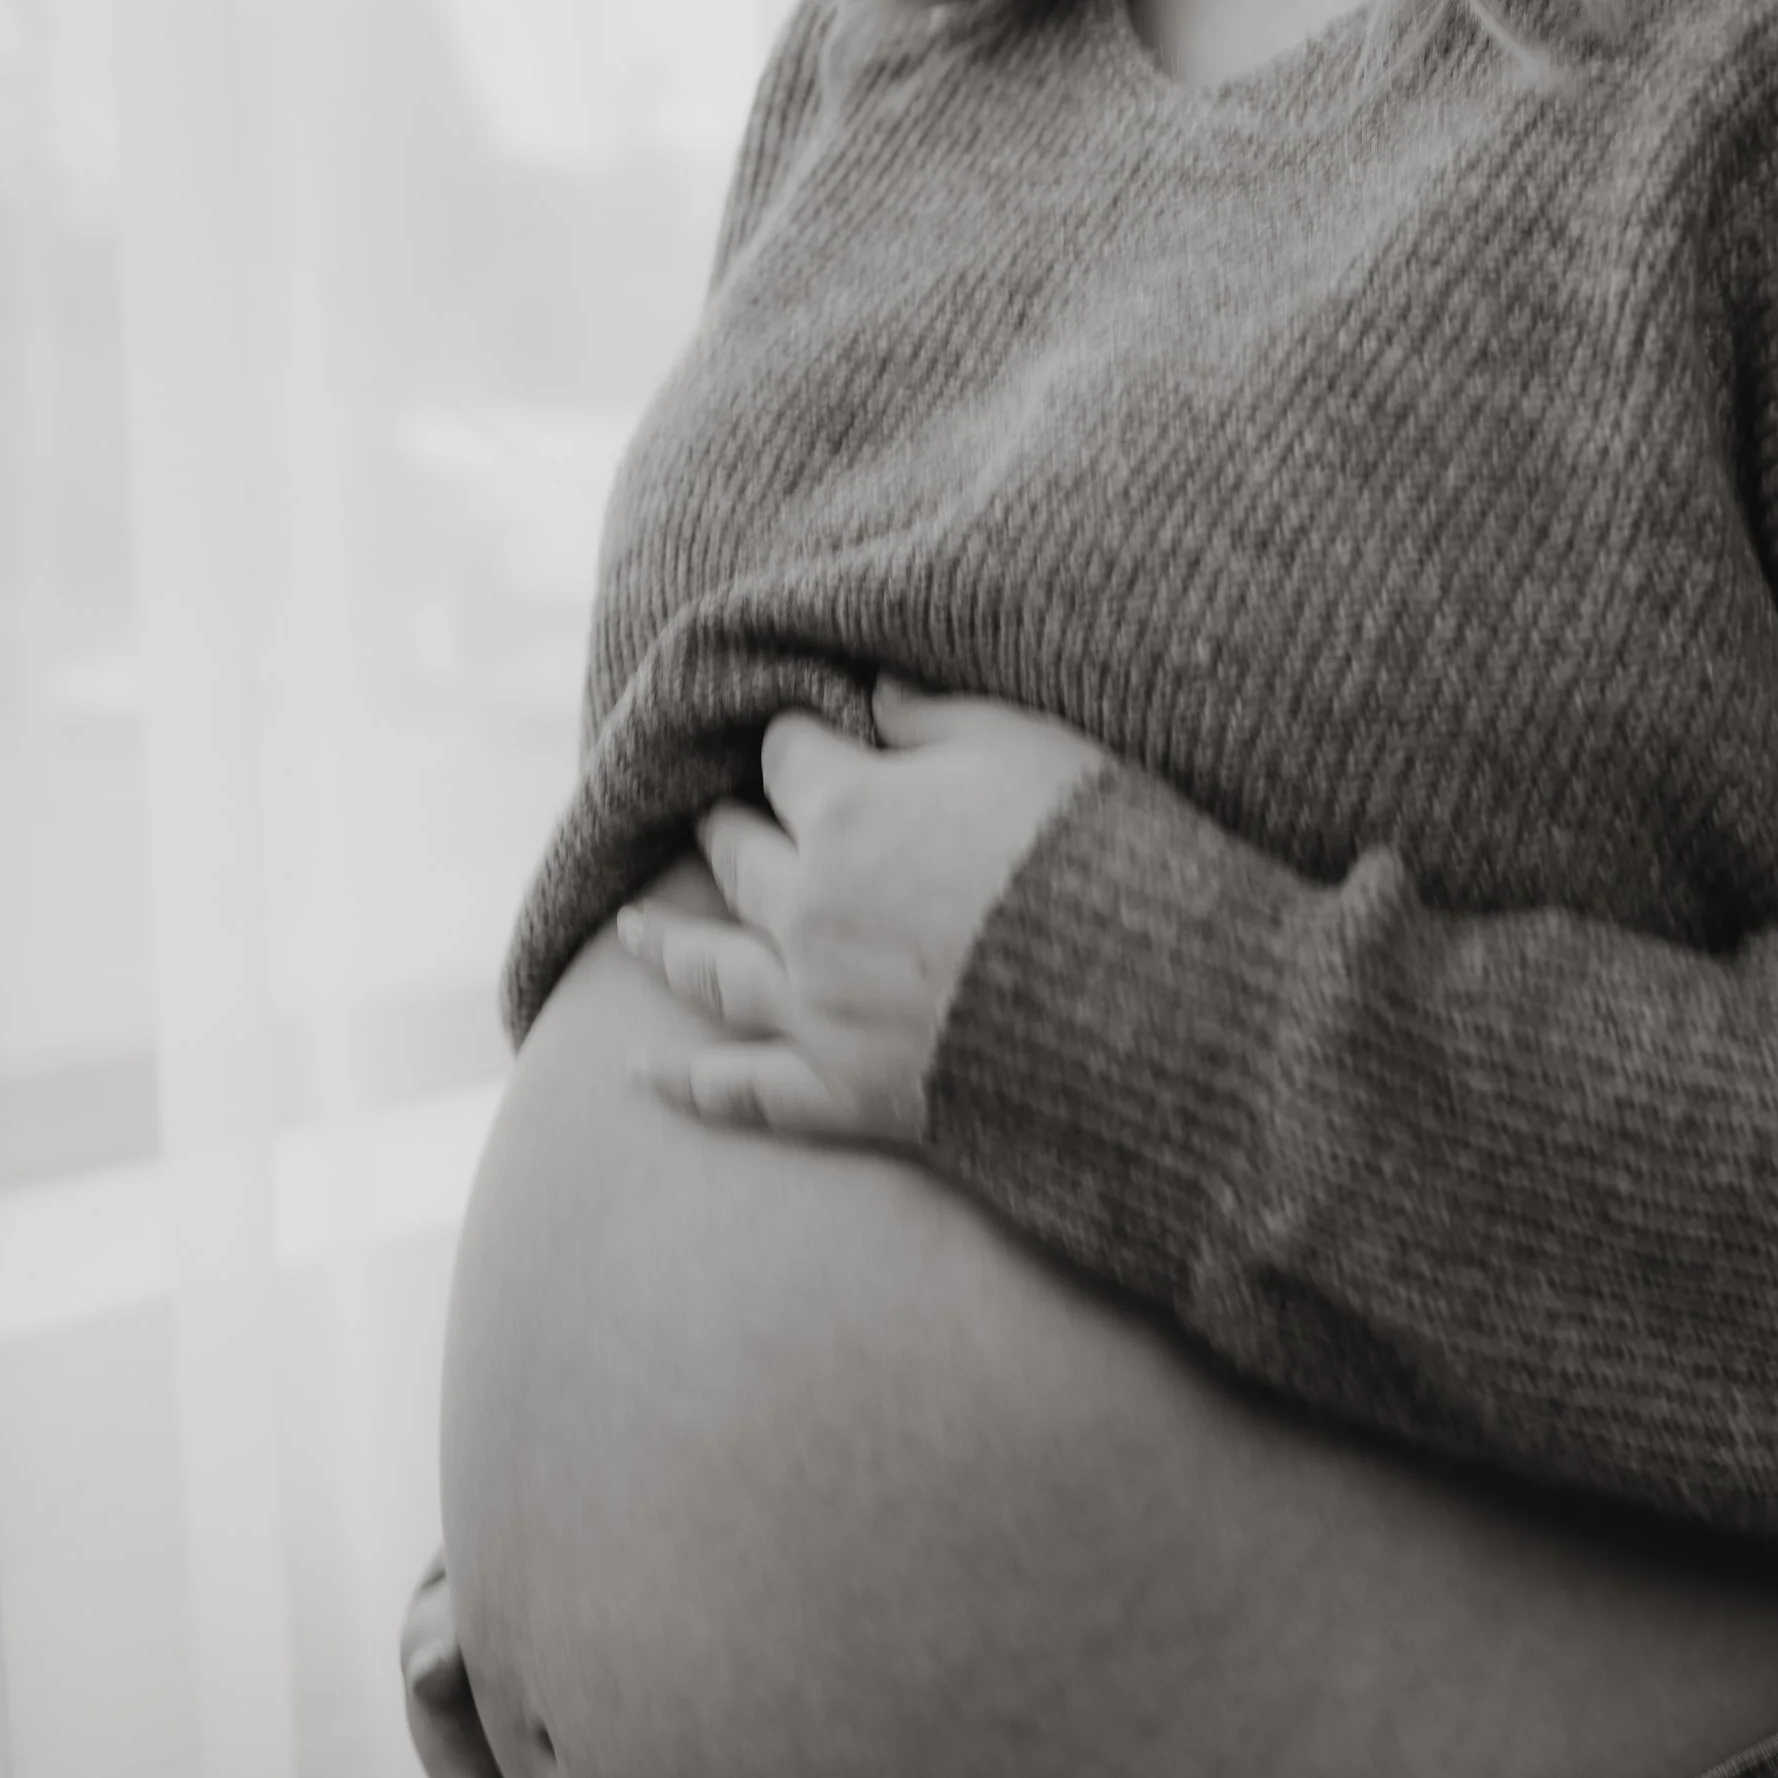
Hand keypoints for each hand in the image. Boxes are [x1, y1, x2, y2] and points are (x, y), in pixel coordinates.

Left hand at [615, 666, 1110, 1142]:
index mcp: (850, 813)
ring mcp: (817, 1007)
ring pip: (713, 969)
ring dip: (664, 944)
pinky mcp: (843, 1092)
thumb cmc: (1097, 855)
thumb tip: (877, 685)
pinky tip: (641, 1074)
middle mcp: (810, 908)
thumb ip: (939, 715)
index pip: (789, 757)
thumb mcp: (1028, 748)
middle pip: (739, 856)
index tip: (802, 735)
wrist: (1148, 1004)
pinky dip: (688, 1082)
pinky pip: (744, 1089)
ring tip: (629, 930)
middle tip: (710, 818)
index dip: (796, 741)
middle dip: (724, 829)